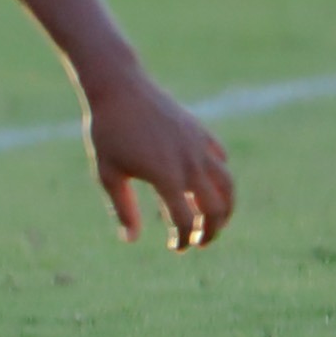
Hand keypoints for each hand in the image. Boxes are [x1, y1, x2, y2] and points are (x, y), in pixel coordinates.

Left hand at [85, 70, 235, 249]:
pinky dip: (219, 178)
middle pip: (216, 208)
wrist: (119, 88)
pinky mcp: (201, 132)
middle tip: (200, 242)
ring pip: (227, 185)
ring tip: (214, 220)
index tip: (176, 248)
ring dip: (225, 207)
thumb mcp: (108, 173)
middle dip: (211, 230)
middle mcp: (191, 164)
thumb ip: (123, 208)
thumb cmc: (107, 132)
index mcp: (167, 178)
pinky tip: (206, 185)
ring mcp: (200, 147)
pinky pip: (220, 160)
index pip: (185, 221)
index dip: (184, 239)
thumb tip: (130, 239)